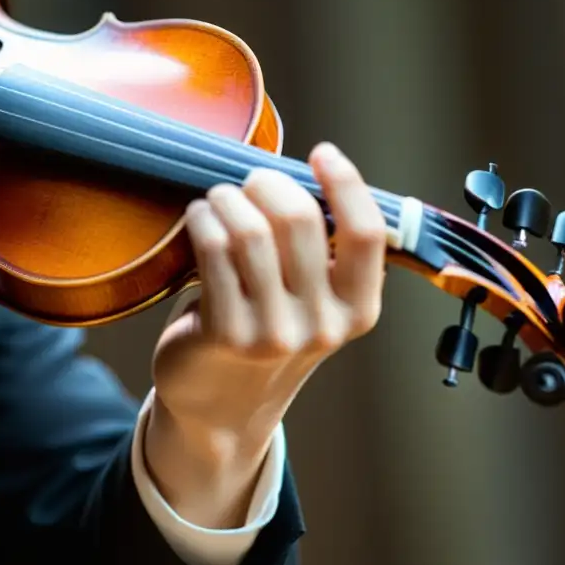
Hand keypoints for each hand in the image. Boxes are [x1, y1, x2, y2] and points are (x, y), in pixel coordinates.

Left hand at [144, 142, 386, 527]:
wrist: (219, 410)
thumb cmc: (264, 334)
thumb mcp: (309, 302)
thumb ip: (317, 252)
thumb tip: (300, 174)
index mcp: (356, 310)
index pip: (366, 233)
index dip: (347, 183)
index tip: (322, 153)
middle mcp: (323, 326)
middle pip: (300, 220)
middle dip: (268, 184)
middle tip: (250, 182)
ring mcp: (275, 334)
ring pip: (250, 232)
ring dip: (227, 199)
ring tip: (217, 199)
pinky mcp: (227, 335)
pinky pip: (214, 252)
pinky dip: (203, 220)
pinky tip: (198, 216)